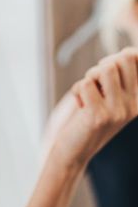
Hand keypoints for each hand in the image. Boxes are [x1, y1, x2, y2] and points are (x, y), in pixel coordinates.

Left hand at [50, 47, 137, 169]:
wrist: (73, 154)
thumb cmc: (88, 123)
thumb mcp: (111, 102)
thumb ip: (119, 80)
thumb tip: (127, 52)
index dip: (123, 55)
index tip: (108, 71)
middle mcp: (133, 105)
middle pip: (125, 58)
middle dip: (104, 64)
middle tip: (94, 82)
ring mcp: (117, 111)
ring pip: (106, 68)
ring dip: (90, 76)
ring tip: (86, 91)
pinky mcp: (98, 116)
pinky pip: (85, 84)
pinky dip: (77, 90)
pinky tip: (79, 104)